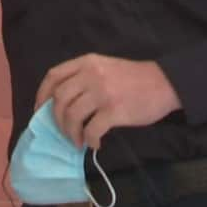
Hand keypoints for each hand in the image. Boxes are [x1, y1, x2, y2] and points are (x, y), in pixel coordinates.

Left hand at [33, 54, 181, 148]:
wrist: (166, 83)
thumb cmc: (134, 78)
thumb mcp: (105, 67)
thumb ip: (83, 78)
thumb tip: (61, 104)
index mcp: (86, 63)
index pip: (54, 76)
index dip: (42, 95)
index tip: (40, 110)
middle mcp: (91, 75)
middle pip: (59, 99)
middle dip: (56, 119)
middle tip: (63, 131)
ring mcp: (102, 93)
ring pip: (72, 116)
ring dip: (70, 133)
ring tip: (78, 140)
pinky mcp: (114, 110)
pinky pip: (91, 129)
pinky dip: (89, 140)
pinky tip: (94, 144)